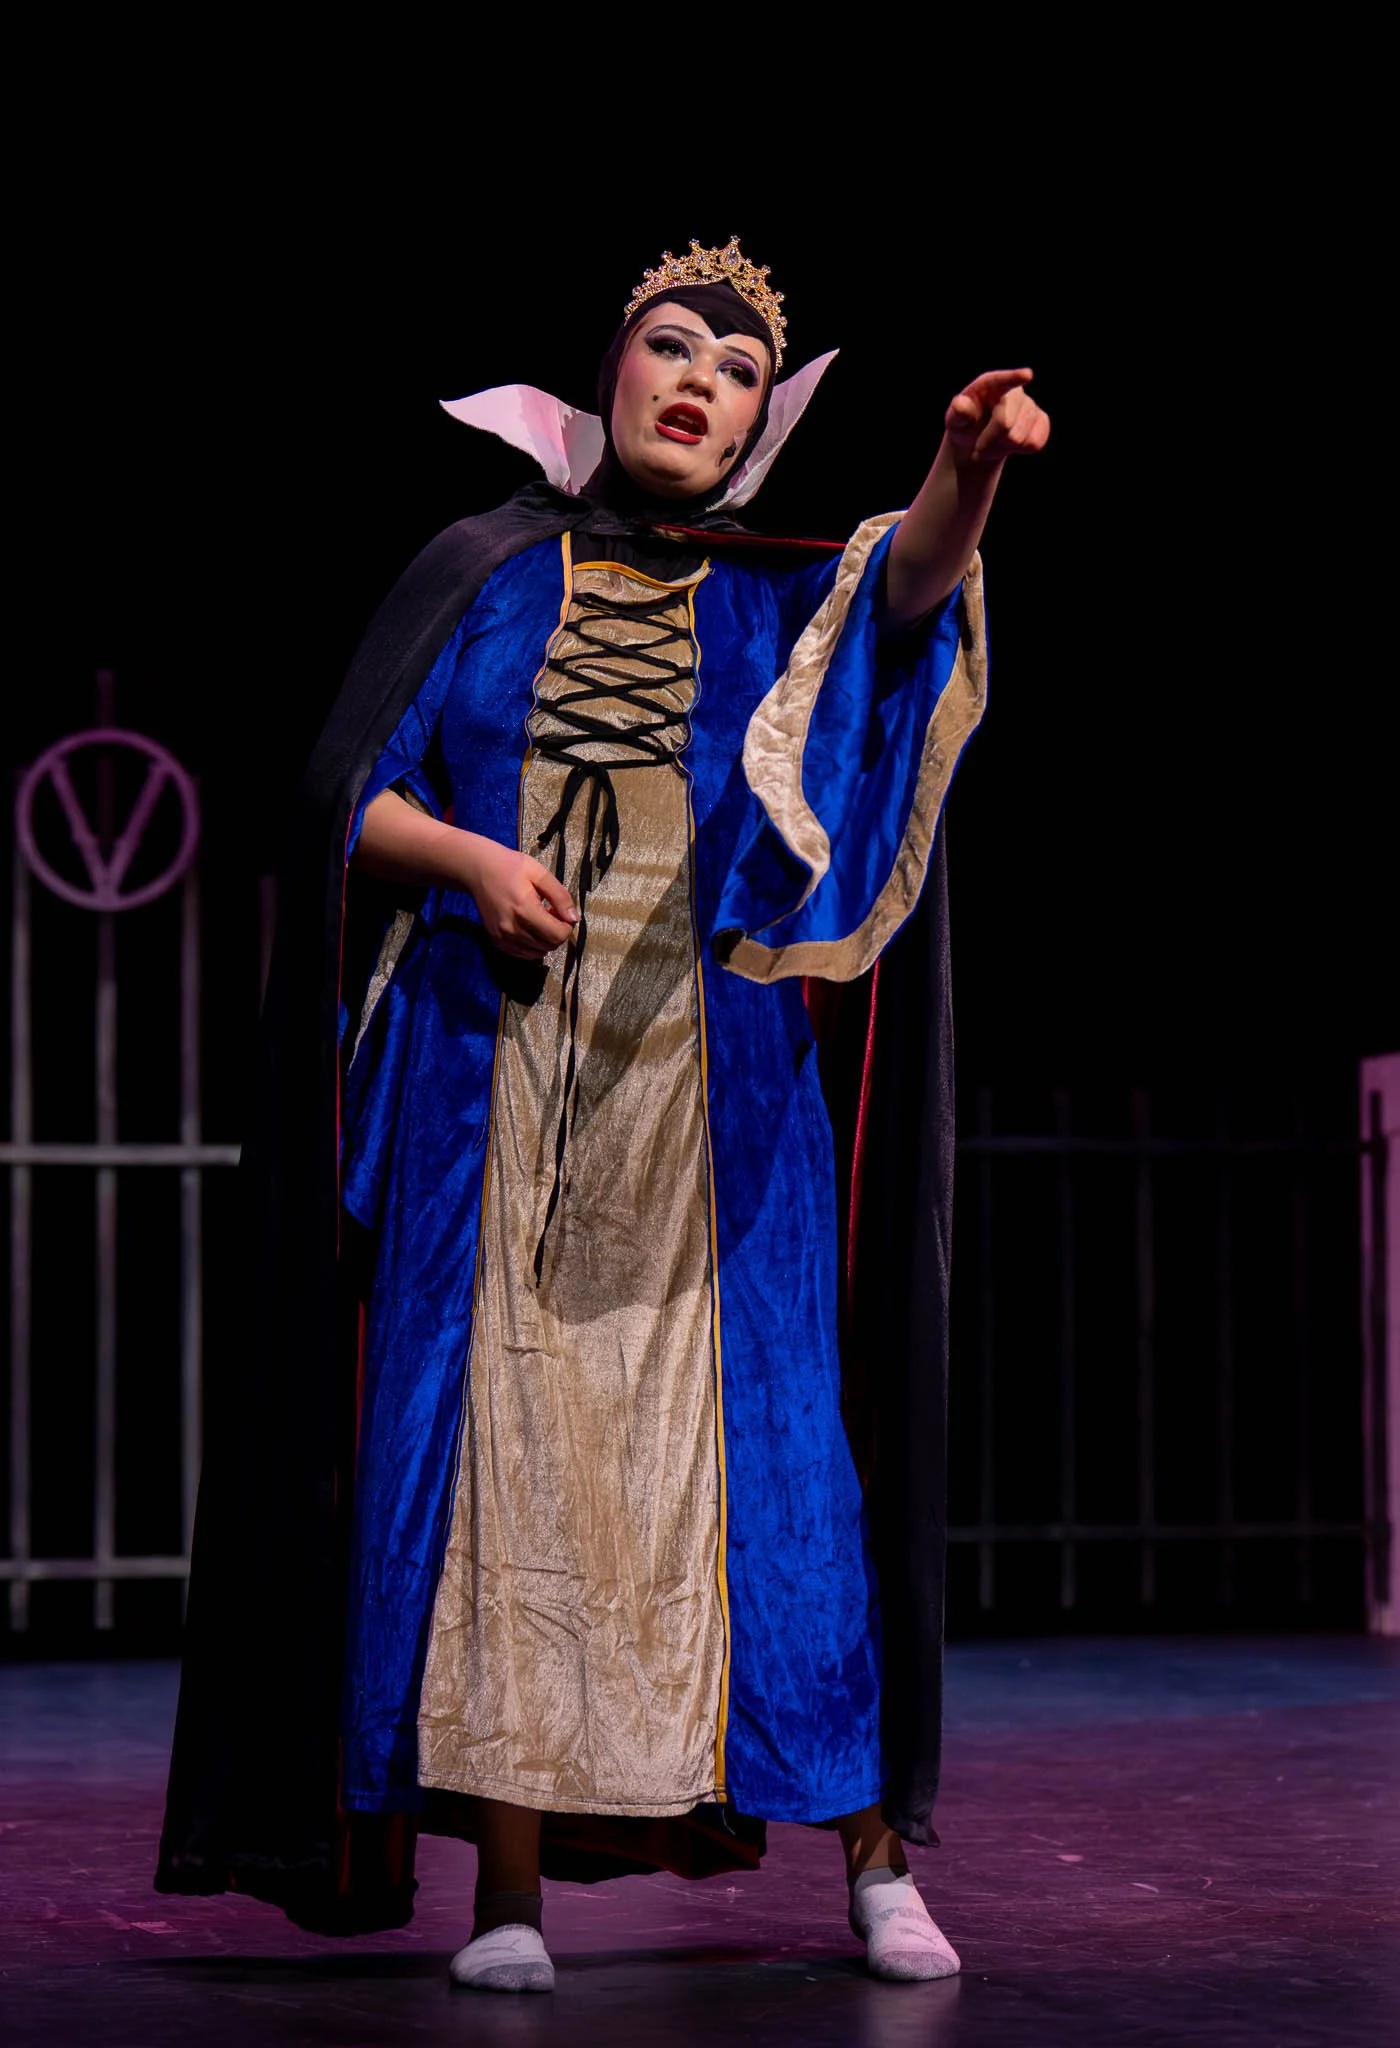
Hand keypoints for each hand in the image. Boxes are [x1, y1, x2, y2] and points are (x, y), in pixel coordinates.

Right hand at [459, 833, 577, 958]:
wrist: (477, 869)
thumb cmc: (509, 867)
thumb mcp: (540, 873)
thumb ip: (560, 896)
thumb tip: (574, 918)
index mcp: (524, 910)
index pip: (558, 935)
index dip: (567, 926)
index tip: (561, 912)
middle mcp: (512, 928)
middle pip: (549, 946)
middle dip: (557, 933)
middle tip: (551, 913)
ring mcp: (502, 937)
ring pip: (538, 953)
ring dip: (545, 940)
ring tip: (539, 920)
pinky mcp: (496, 941)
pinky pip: (523, 954)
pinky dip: (532, 945)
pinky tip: (529, 927)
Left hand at [944, 369, 1049, 463]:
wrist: (979, 441)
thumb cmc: (965, 426)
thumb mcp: (955, 419)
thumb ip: (958, 412)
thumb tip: (960, 404)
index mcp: (991, 384)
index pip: (1003, 381)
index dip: (1015, 377)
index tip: (1026, 375)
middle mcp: (1014, 391)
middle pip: (1005, 423)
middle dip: (988, 442)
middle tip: (978, 449)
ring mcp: (1031, 405)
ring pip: (1019, 438)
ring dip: (1000, 449)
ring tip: (991, 446)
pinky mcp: (1041, 421)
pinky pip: (1035, 442)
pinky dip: (1019, 451)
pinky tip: (1009, 444)